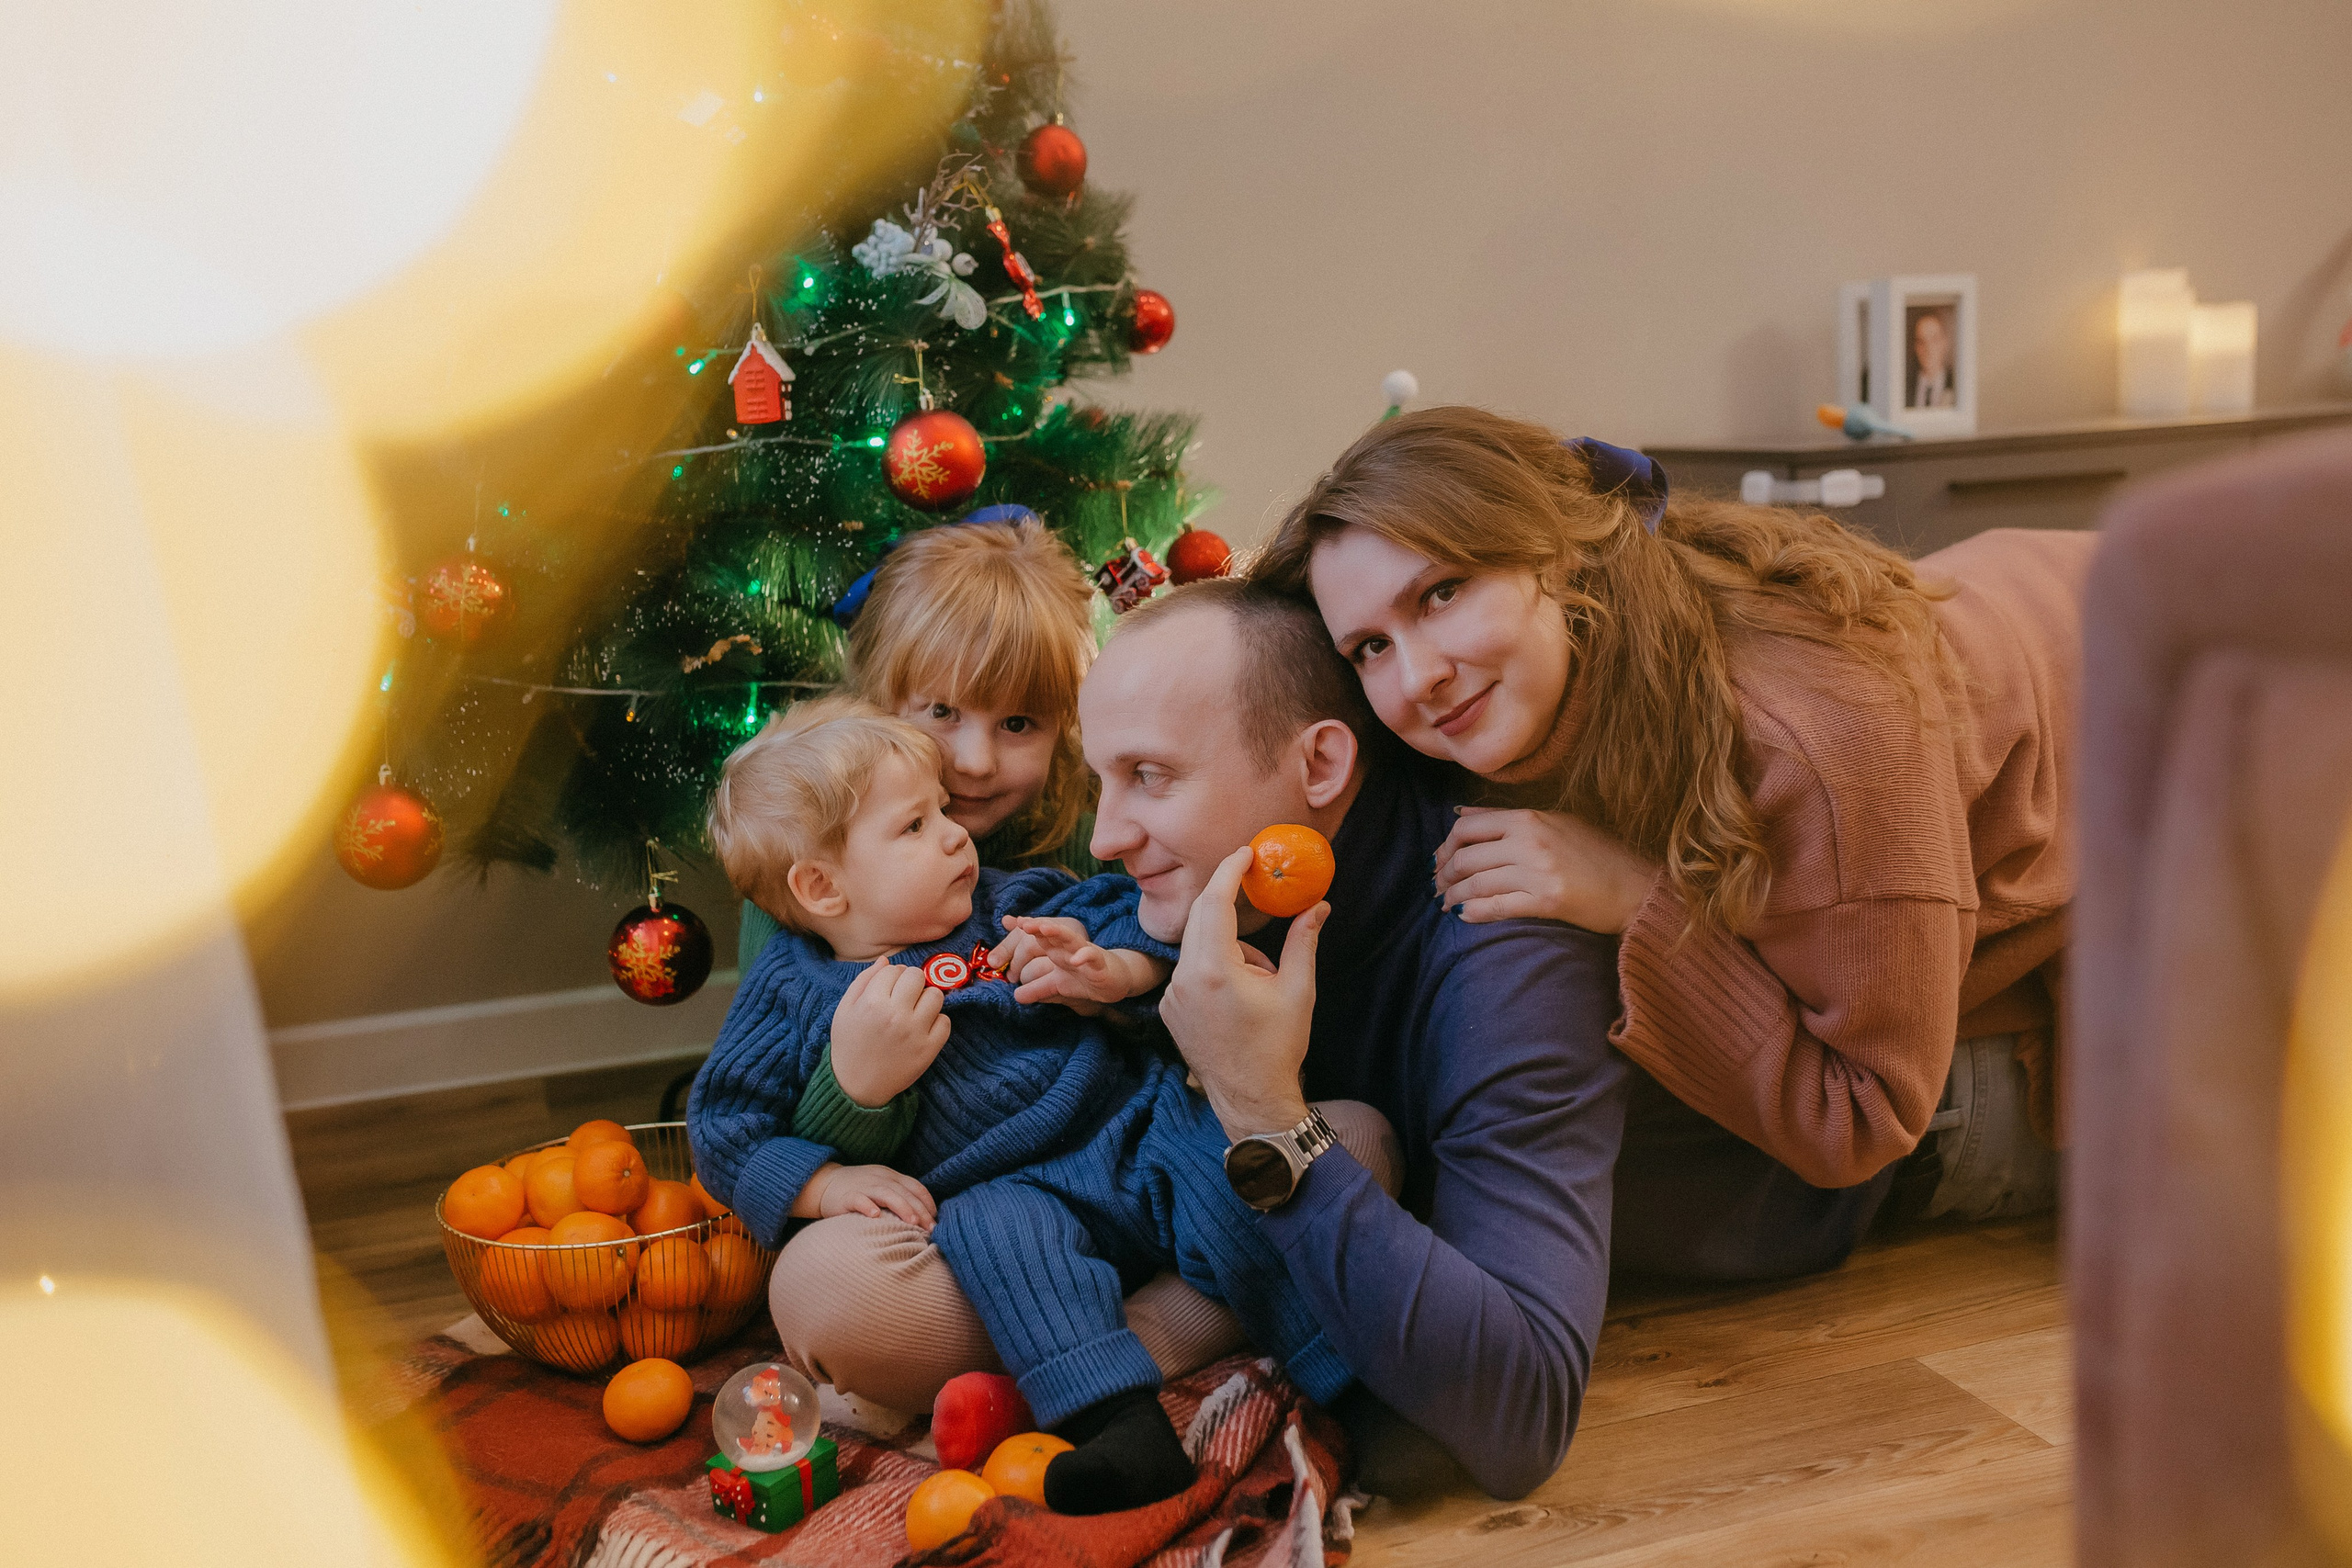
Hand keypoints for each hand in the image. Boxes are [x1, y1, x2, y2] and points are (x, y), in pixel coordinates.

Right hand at [793, 1162, 935, 1229]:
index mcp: (891, 1176)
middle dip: (920, 1210)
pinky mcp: (847, 1196)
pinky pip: (859, 1199)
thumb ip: (900, 1197)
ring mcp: (863, 1186)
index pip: (915, 1187)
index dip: (927, 1202)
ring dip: (902, 1207)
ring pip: (886, 1194)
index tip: (936, 1220)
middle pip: (905, 1192)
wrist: (825, 1184)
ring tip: (912, 1222)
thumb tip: (924, 1219)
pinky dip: (868, 1206)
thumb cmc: (860, 1191)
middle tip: (931, 1228)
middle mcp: (880, 1179)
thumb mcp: (882, 1188)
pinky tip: (876, 1216)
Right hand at [829, 958, 949, 1105]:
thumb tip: (886, 961)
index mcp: (872, 1002)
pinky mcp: (929, 1049)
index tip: (889, 988)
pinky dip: (937, 1022)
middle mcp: (896, 1015)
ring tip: (915, 1011)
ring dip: (926, 999)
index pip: (895, 969)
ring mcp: (915, 1032)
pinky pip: (945, 1022)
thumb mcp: (845, 1009)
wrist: (856, 1085)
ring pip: (936, 995)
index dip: (892, 976)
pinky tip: (922, 1028)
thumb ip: (864, 981)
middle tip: (904, 996)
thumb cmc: (849, 1044)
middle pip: (918, 976)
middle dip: (911, 982)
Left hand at [992, 915, 1168, 1008]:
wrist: (1115, 980)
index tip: (1011, 922)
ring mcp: (1085, 954)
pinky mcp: (1100, 965)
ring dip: (1058, 933)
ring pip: (1071, 940)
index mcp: (1058, 950)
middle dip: (1038, 927)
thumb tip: (1015, 997)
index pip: (1040, 937)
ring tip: (1044, 928)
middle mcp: (1069, 948)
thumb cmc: (1084, 977)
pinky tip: (1076, 959)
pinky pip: (1093, 958)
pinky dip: (1085, 956)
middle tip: (1023, 924)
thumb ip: (1036, 987)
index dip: (1027, 930)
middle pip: (1053, 934)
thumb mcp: (1056, 984)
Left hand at [1161, 846, 1318, 1140]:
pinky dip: (1213, 966)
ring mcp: (1172, 995)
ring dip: (1227, 944)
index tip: (1245, 853)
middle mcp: (1185, 979)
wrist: (1251, 1100)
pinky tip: (1238, 995)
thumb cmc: (1278, 1047)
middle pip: (1201, 917)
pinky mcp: (1169, 1008)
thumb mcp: (1297, 990)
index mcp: (1214, 971)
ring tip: (1260, 979)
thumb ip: (1302, 941)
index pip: (1216, 903)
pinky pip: (1190, 969)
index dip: (1229, 871)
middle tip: (1252, 883)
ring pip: (1198, 945)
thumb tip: (1319, 905)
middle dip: (1228, 901)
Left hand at [1433, 807, 1660, 931]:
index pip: (1468, 827)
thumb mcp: (1554, 822)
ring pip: (1476, 883)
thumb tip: (1461, 813)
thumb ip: (1506, 818)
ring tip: (1446, 905)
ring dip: (1453, 897)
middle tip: (1437, 887)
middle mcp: (1530, 841)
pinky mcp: (1547, 901)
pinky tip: (1463, 917)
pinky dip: (1474, 913)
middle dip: (1445, 874)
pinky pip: (1496, 906)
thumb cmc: (1599, 853)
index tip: (1439, 860)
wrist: (1637, 886)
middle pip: (1466, 856)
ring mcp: (1538, 871)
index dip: (1446, 846)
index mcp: (1530, 818)